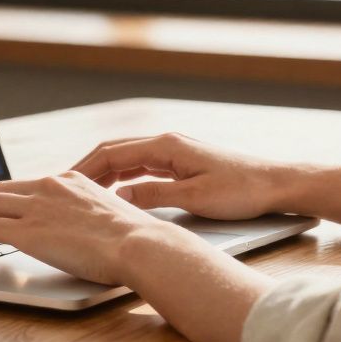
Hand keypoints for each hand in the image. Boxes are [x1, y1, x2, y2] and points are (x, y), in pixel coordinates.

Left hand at [0, 172, 165, 284]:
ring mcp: (37, 207)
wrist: (139, 245)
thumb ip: (88, 216)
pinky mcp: (28, 230)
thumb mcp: (110, 215)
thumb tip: (82, 232)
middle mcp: (49, 186)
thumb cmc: (135, 240)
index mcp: (69, 180)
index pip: (24, 185)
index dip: (4, 200)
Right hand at [72, 133, 284, 220]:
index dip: (84, 169)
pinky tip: (115, 193)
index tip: (63, 184)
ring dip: (104, 173)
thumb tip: (119, 198)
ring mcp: (174, 151)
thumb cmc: (242, 190)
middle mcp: (166, 143)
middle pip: (114, 152)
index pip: (112, 153)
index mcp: (166, 146)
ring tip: (82, 192)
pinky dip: (123, 177)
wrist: (277, 183)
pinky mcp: (182, 162)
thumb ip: (154, 196)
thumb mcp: (195, 198)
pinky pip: (142, 167)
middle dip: (87, 168)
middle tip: (63, 188)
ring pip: (127, 159)